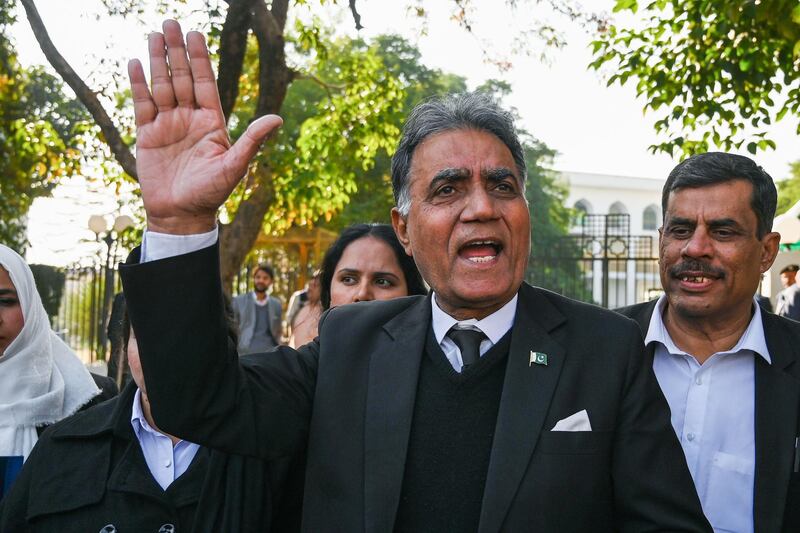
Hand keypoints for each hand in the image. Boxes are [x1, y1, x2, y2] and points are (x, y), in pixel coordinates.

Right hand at [128, 20, 281, 233]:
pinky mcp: (147, 136)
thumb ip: (252, 140)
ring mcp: (167, 125)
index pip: (205, 83)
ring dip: (157, 61)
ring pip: (162, 86)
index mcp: (212, 123)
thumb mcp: (234, 165)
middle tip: (170, 22)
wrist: (181, 216)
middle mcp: (189, 119)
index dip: (199, 59)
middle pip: (181, 78)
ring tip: (154, 34)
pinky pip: (142, 104)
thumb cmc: (211, 194)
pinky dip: (139, 84)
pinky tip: (135, 63)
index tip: (195, 34)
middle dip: (176, 51)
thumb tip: (277, 118)